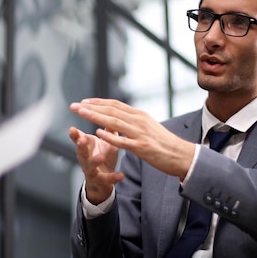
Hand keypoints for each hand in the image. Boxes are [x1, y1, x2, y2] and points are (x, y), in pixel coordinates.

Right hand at [68, 126, 123, 204]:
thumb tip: (110, 112)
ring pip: (90, 166)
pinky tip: (121, 175)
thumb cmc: (102, 158)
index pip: (78, 139)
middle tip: (81, 140)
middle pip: (80, 151)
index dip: (74, 134)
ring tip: (100, 156)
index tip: (71, 128)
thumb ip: (106, 130)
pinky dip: (113, 177)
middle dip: (80, 145)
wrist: (102, 182)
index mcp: (87, 148)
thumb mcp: (104, 142)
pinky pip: (106, 179)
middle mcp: (86, 159)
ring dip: (94, 160)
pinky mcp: (101, 181)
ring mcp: (92, 170)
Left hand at [70, 98, 195, 179]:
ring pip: (114, 122)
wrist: (182, 156)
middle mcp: (139, 121)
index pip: (115, 105)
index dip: (98, 103)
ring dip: (95, 116)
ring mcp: (140, 134)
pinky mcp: (142, 148)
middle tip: (74, 106)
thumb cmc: (164, 144)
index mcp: (140, 116)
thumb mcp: (149, 128)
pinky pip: (123, 141)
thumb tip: (121, 118)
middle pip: (111, 111)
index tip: (83, 102)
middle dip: (90, 107)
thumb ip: (134, 122)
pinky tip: (98, 132)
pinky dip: (110, 136)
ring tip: (81, 113)